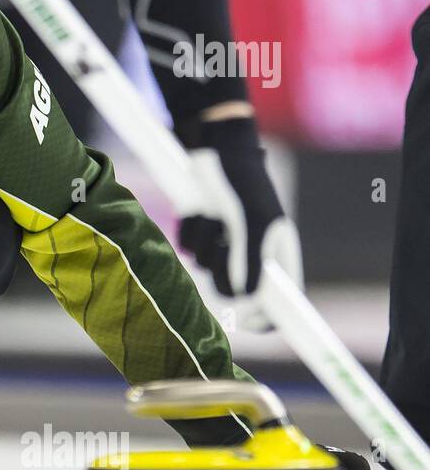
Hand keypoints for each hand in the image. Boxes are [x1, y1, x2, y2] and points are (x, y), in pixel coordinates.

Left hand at [177, 113, 303, 331]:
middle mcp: (251, 253)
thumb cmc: (241, 181)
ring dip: (205, 245)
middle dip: (222, 274)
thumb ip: (249, 260)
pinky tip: (200, 209)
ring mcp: (225, 244)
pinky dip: (190, 231)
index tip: (247, 321)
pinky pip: (188, 249)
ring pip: (206, 269)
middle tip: (222, 247)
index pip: (280, 299)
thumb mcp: (251, 221)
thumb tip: (246, 296)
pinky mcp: (202, 233)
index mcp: (276, 252)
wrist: (214, 148)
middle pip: (234, 291)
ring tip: (214, 216)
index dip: (266, 316)